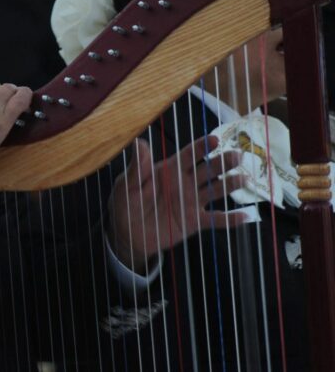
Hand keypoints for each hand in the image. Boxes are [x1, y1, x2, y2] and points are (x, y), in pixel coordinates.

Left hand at [108, 136, 249, 273]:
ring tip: (244, 178)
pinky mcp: (195, 221)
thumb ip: (137, 167)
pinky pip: (216, 220)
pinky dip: (231, 219)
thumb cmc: (126, 202)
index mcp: (170, 170)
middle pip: (208, 169)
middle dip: (223, 162)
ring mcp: (192, 201)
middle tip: (237, 155)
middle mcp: (185, 182)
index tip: (215, 139)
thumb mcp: (127, 184)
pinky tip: (246, 215)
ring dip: (231, 184)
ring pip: (216, 190)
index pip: (189, 154)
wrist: (128, 233)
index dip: (202, 146)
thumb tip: (139, 143)